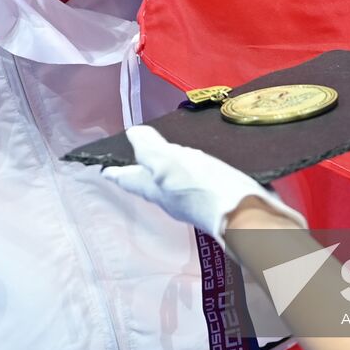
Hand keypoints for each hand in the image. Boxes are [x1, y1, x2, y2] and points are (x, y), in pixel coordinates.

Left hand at [102, 126, 306, 244]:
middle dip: (142, 170)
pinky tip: (205, 158)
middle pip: (151, 184)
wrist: (247, 213)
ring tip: (170, 151)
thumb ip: (149, 149)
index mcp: (156, 189)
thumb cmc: (203, 187)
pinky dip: (197, 168)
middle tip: (135, 154)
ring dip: (171, 168)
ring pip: (176, 182)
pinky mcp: (219, 197)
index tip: (103, 168)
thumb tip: (132, 136)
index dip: (116, 172)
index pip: (129, 179)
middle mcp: (172, 198)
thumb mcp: (169, 163)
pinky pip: (200, 180)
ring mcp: (196, 200)